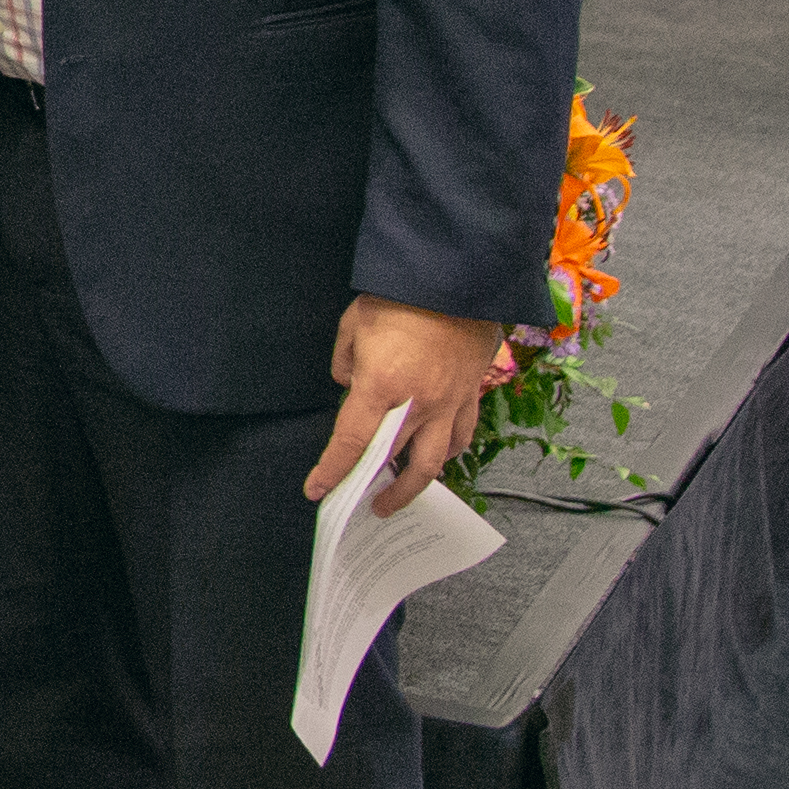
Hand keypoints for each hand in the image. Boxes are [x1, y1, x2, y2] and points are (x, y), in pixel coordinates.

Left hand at [305, 294, 503, 514]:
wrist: (458, 284)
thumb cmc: (400, 300)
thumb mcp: (353, 325)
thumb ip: (344, 363)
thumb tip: (348, 386)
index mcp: (382, 388)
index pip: (352, 443)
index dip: (333, 470)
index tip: (317, 490)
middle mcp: (417, 405)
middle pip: (398, 463)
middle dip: (379, 490)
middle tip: (365, 505)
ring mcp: (449, 404)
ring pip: (436, 461)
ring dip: (416, 484)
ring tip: (399, 493)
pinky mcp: (470, 396)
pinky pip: (461, 436)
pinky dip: (448, 453)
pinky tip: (437, 456)